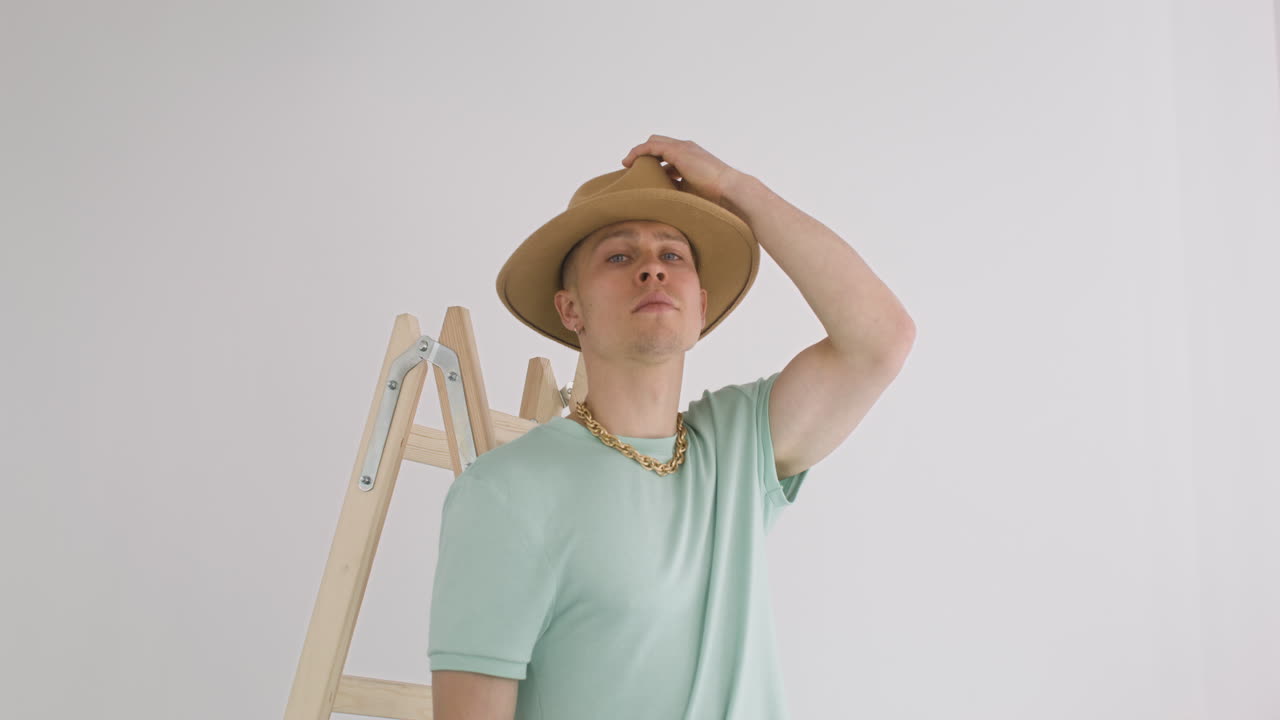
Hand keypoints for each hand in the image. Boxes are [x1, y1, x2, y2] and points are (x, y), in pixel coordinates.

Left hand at [621, 135, 743, 209]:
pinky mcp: (678, 151)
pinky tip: (628, 163)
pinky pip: (651, 146)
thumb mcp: (690, 192)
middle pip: (660, 144)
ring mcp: (683, 148)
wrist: (730, 190)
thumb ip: (677, 190)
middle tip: (632, 168)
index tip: (643, 174)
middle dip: (645, 154)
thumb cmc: (716, 197)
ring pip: (654, 142)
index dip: (655, 161)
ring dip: (640, 152)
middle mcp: (687, 149)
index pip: (668, 153)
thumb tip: (661, 200)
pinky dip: (638, 152)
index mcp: (692, 158)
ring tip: (627, 165)